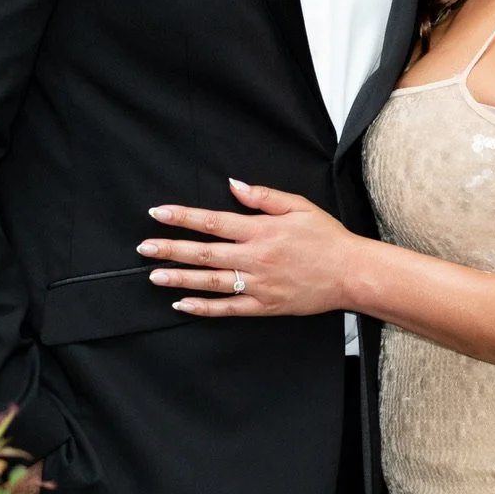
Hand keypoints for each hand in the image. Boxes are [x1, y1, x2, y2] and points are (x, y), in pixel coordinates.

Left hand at [138, 179, 363, 316]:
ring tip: (154, 275)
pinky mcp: (265, 305)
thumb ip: (263, 196)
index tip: (158, 214)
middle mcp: (255, 258)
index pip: (213, 221)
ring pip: (211, 282)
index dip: (182, 217)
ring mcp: (259, 284)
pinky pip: (229, 309)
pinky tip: (183, 303)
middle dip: (170, 249)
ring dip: (180, 278)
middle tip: (144, 247)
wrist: (351, 273)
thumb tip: (232, 185)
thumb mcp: (298, 206)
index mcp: (261, 230)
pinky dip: (204, 307)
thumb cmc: (326, 237)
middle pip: (204, 253)